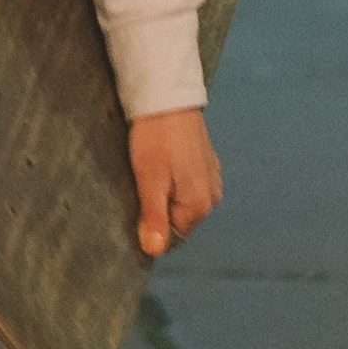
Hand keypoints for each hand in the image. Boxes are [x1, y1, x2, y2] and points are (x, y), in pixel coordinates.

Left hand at [125, 107, 220, 259]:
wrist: (168, 97)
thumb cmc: (156, 139)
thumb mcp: (149, 180)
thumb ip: (154, 217)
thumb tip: (154, 251)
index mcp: (200, 205)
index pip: (172, 238)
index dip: (150, 227)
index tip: (135, 206)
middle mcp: (212, 196)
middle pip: (177, 220)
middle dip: (157, 210)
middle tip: (140, 184)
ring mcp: (211, 179)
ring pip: (181, 202)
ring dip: (163, 194)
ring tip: (149, 171)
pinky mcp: (205, 165)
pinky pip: (186, 185)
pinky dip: (171, 180)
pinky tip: (160, 162)